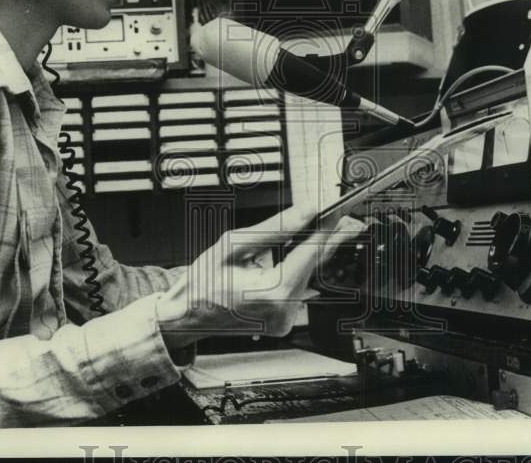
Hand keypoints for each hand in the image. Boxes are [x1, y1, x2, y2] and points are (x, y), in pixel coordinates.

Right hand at [155, 207, 364, 349]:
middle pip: (315, 265)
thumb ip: (274, 228)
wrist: (185, 316)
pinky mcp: (285, 321)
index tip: (341, 210)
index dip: (328, 228)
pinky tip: (303, 248)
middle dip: (329, 237)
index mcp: (270, 294)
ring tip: (323, 225)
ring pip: (310, 276)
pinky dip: (302, 265)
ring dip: (315, 250)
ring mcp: (286, 320)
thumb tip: (305, 212)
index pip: (309, 253)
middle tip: (344, 214)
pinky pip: (300, 286)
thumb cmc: (202, 283)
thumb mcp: (232, 245)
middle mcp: (283, 312)